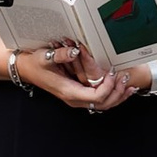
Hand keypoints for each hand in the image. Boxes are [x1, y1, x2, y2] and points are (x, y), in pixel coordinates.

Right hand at [16, 43, 139, 112]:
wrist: (26, 68)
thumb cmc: (35, 63)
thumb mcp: (45, 57)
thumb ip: (61, 55)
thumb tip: (75, 51)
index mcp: (69, 91)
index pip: (96, 97)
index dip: (109, 87)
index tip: (114, 74)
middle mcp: (74, 98)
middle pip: (103, 104)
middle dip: (118, 93)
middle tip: (126, 78)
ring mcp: (76, 98)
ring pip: (103, 104)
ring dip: (118, 96)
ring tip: (129, 85)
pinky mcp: (78, 93)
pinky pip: (99, 99)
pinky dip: (112, 95)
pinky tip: (120, 88)